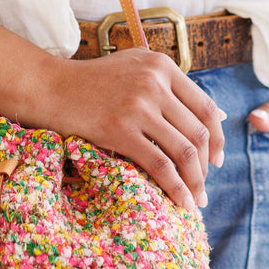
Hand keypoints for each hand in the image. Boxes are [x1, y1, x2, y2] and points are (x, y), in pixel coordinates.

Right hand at [19, 49, 225, 213]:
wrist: (50, 87)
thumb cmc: (92, 82)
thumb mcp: (136, 68)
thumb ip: (172, 86)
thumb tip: (218, 116)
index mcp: (162, 66)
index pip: (206, 107)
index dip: (218, 138)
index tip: (217, 160)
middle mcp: (154, 82)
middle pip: (198, 132)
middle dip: (207, 166)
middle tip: (204, 186)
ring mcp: (138, 106)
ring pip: (184, 151)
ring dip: (195, 182)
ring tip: (196, 200)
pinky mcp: (119, 130)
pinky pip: (159, 165)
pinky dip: (175, 188)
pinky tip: (180, 202)